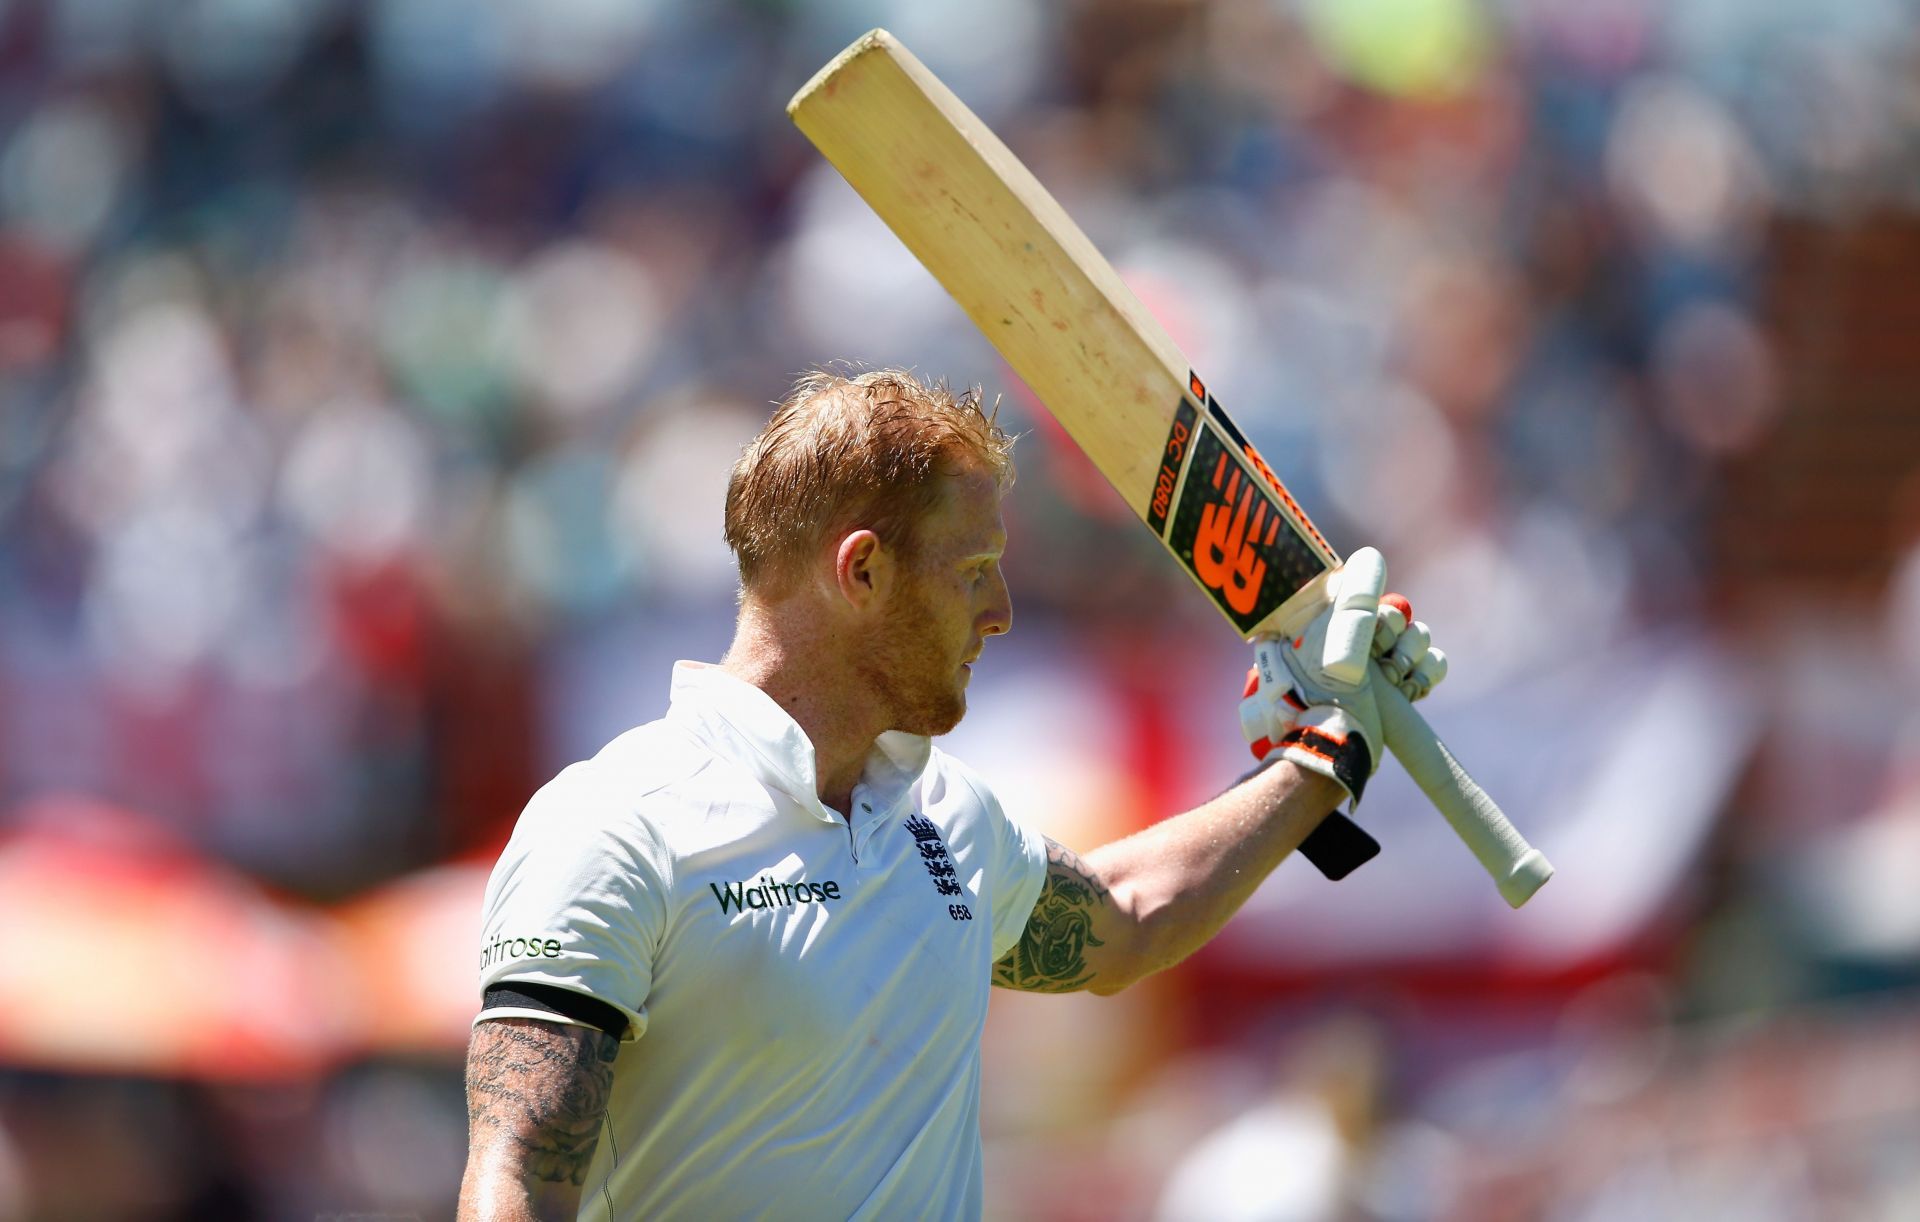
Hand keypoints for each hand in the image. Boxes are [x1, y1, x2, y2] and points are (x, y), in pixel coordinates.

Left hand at [1238, 552, 1445, 805]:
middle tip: (1376, 665)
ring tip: (1391, 683)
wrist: (1334, 743)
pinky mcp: (1399, 686)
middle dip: (1394, 641)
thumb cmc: (1323, 685)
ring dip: (1410, 660)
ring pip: (1419, 639)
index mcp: (1330, 617)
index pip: (1372, 593)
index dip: (1377, 616)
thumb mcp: (1333, 630)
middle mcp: (1354, 636)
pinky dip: (1426, 674)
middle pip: (1399, 616)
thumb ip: (1356, 592)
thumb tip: (1373, 557)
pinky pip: (1431, 664)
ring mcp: (1377, 662)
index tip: (1369, 638)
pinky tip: (1410, 689)